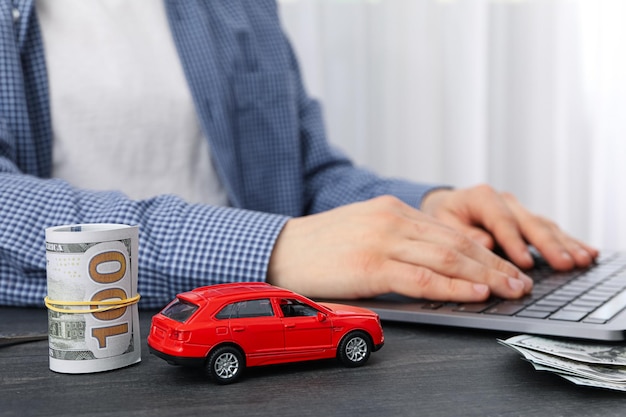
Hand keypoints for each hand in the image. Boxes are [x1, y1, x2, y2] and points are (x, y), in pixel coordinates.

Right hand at [267, 195, 532, 301]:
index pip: (448, 231)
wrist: (280, 248)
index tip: (505, 266)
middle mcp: (392, 219)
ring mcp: (382, 240)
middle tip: (522, 281)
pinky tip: (474, 293)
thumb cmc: (320, 246)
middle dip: (494, 264)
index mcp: (392, 210)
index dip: (483, 251)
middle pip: (456, 243)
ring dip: (484, 276)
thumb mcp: (363, 230)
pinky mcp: (371, 264)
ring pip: (446, 258)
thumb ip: (396, 239)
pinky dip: (452, 287)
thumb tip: (432, 260)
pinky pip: (421, 278)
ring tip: (511, 290)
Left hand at [420, 184, 598, 270]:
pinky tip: (586, 252)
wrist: (448, 205)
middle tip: (564, 264)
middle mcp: (504, 201)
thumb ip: (461, 232)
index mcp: (481, 197)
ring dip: (564, 244)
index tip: (525, 263)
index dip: (514, 242)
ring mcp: (518, 209)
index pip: (501, 221)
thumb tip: (485, 243)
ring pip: (544, 226)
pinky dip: (568, 242)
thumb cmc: (443, 216)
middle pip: (530, 223)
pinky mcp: (527, 220)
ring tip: (581, 261)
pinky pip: (550, 230)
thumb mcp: (441, 222)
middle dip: (548, 245)